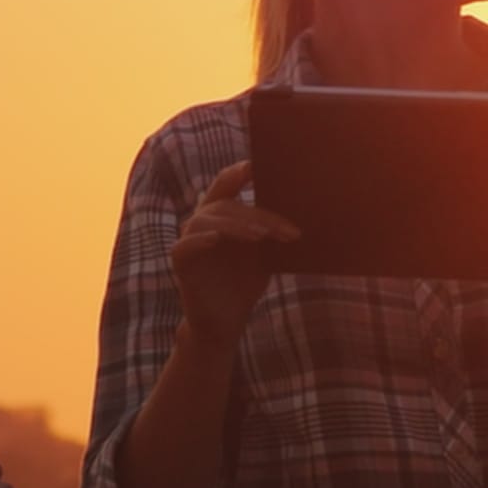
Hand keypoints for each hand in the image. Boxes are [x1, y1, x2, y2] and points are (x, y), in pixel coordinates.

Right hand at [170, 161, 298, 348]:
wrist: (226, 323)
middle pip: (225, 204)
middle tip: (282, 229)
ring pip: (207, 220)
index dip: (240, 171)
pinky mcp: (180, 262)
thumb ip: (274, 231)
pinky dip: (200, 240)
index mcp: (223, 215)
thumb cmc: (245, 284)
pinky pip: (186, 246)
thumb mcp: (265, 254)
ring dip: (236, 225)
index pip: (227, 184)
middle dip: (256, 214)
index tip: (259, 163)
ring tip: (260, 236)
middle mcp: (203, 222)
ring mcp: (189, 241)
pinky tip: (217, 240)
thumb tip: (308, 210)